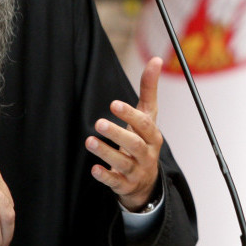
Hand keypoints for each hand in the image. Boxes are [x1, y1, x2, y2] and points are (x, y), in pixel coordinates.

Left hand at [85, 57, 163, 210]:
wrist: (146, 180)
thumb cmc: (143, 140)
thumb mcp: (147, 116)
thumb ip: (149, 89)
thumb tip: (156, 59)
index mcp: (153, 136)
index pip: (145, 125)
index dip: (130, 114)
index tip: (113, 104)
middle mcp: (147, 154)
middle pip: (135, 144)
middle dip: (117, 134)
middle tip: (98, 123)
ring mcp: (136, 171)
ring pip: (123, 163)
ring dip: (106, 152)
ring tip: (89, 141)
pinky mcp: (124, 185)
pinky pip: (115, 182)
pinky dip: (105, 176)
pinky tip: (94, 169)